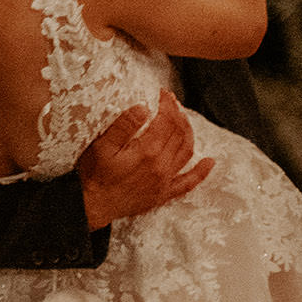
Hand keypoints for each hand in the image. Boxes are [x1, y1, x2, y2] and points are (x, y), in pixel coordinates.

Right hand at [76, 91, 213, 229]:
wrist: (92, 206)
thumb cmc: (94, 175)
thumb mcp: (102, 145)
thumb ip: (124, 125)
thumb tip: (144, 108)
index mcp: (147, 151)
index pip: (166, 120)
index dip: (167, 104)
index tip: (163, 94)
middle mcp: (161, 166)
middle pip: (179, 133)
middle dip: (178, 113)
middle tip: (172, 102)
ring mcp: (164, 181)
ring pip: (186, 151)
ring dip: (189, 132)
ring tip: (183, 119)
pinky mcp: (163, 194)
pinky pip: (188, 183)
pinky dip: (201, 172)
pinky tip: (209, 162)